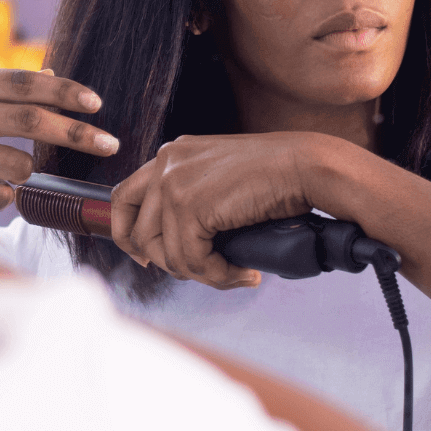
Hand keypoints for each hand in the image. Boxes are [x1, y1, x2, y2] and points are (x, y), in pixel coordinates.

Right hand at [0, 67, 118, 216]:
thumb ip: (2, 90)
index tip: (96, 104)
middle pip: (30, 121)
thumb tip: (53, 78)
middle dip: (76, 133)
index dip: (65, 92)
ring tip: (11, 171)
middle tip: (109, 144)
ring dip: (29, 172)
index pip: (24, 82)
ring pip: (18, 165)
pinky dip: (4, 196)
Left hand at [111, 133, 316, 288]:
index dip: (127, 234)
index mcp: (172, 154)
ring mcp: (174, 183)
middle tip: (200, 272)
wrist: (307, 167)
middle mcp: (166, 163)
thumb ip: (193, 199)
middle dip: (164, 262)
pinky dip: (217, 276)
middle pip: (136, 230)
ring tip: (232, 273)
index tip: (146, 257)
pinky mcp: (190, 205)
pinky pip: (190, 261)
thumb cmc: (277, 177)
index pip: (124, 196)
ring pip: (165, 253)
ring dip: (199, 273)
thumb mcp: (221, 180)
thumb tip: (172, 247)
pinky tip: (243, 272)